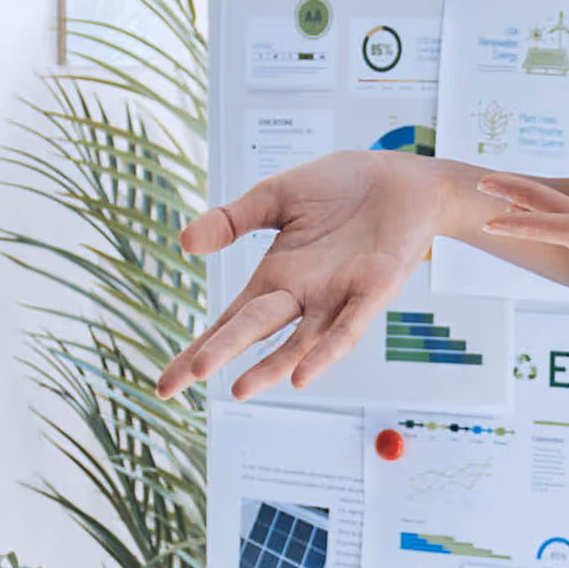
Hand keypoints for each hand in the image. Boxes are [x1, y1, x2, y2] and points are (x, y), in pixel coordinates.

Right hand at [165, 150, 469, 399]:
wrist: (403, 178)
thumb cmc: (343, 188)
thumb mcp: (276, 195)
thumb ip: (233, 219)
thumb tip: (185, 242)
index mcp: (275, 276)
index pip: (228, 320)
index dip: (196, 349)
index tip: (164, 383)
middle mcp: (302, 294)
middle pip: (252, 330)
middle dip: (217, 354)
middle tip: (180, 382)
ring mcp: (337, 296)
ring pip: (299, 340)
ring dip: (270, 366)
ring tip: (239, 389)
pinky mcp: (373, 289)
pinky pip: (348, 327)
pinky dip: (325, 351)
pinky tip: (303, 375)